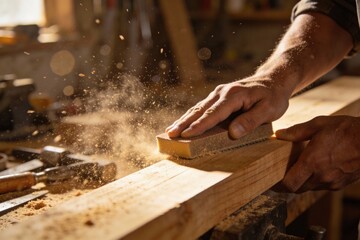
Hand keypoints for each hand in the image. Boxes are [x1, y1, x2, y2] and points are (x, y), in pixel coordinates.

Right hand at [166, 76, 289, 138]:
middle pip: (200, 109)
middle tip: (170, 134)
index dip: (199, 125)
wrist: (273, 80)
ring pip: (198, 108)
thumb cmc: (273, 97)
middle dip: (184, 123)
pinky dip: (191, 116)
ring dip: (184, 119)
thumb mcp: (269, 110)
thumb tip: (232, 133)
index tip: (186, 135)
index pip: (213, 113)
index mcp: (233, 96)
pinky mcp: (218, 97)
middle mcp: (222, 92)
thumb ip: (251, 121)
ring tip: (170, 130)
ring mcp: (218, 93)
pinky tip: (183, 122)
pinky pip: (202, 107)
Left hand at [275, 115, 359, 191]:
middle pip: (297, 189)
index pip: (289, 184)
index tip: (272, 181)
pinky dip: (315, 180)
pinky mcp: (341, 184)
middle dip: (289, 183)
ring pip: (309, 188)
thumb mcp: (319, 124)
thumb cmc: (347, 130)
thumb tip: (278, 134)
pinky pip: (322, 186)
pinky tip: (317, 168)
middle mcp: (321, 176)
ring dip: (302, 181)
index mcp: (312, 162)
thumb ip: (296, 131)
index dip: (278, 186)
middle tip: (283, 173)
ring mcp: (332, 182)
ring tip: (300, 168)